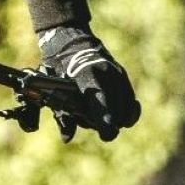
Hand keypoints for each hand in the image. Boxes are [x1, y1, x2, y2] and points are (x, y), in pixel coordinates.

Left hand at [37, 27, 140, 141]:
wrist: (71, 45)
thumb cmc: (59, 71)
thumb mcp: (55, 93)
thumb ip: (63, 117)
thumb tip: (67, 139)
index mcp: (89, 76)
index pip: (102, 103)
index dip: (106, 120)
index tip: (107, 134)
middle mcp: (108, 74)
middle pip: (117, 110)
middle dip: (108, 123)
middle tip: (97, 125)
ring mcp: (118, 75)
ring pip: (126, 107)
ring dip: (116, 118)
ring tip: (101, 115)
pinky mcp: (123, 77)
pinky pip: (130, 100)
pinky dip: (123, 111)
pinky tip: (115, 114)